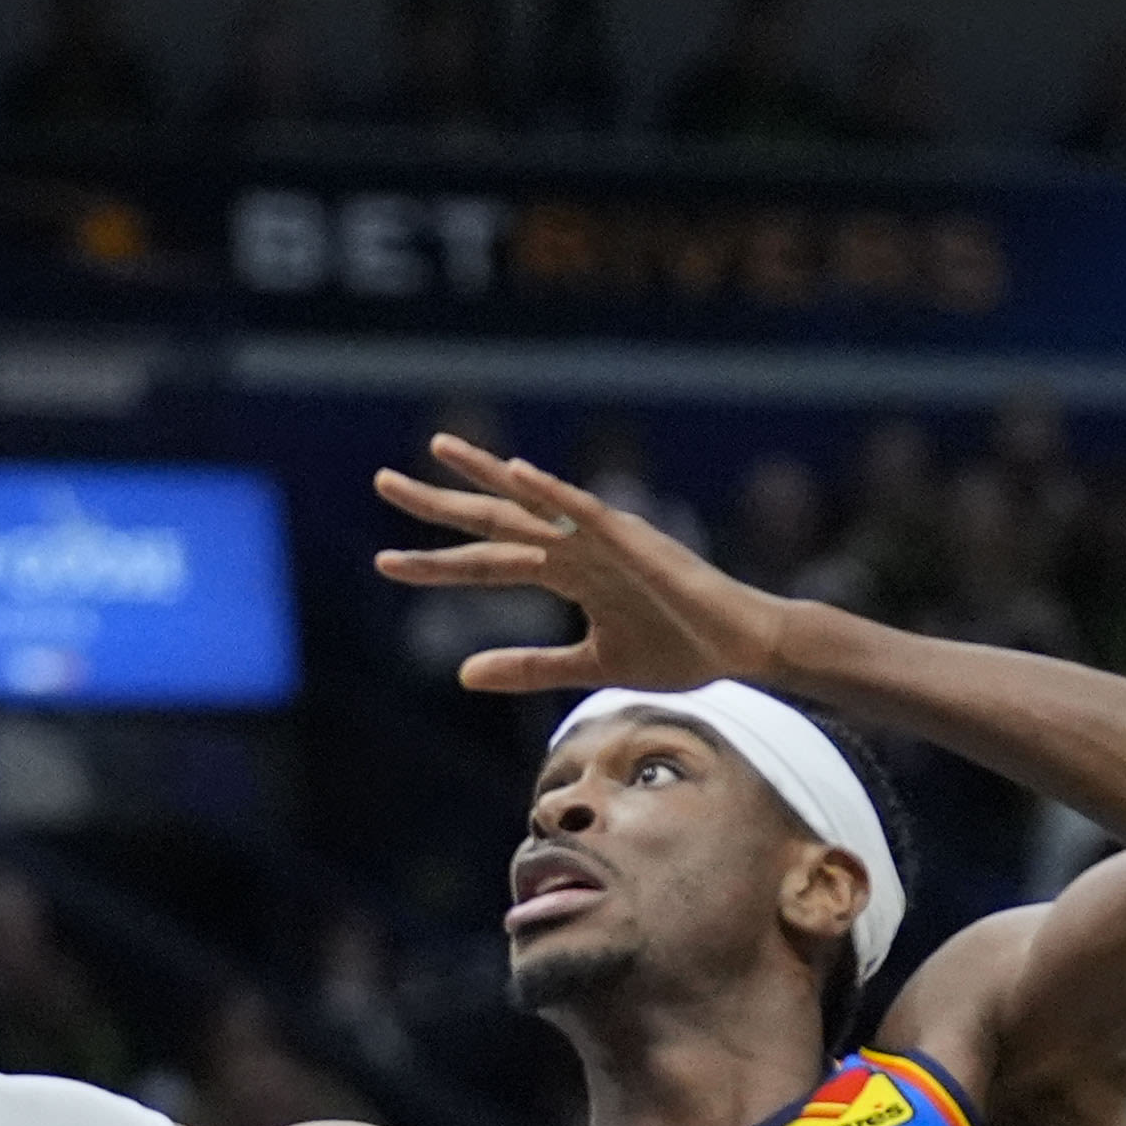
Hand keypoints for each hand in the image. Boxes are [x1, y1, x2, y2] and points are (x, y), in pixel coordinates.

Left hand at [372, 433, 791, 695]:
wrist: (742, 648)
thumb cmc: (678, 649)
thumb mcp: (590, 666)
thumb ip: (529, 667)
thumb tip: (462, 674)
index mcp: (567, 571)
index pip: (488, 563)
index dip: (437, 564)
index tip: (386, 561)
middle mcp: (577, 545)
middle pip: (496, 520)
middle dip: (439, 504)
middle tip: (383, 482)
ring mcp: (604, 537)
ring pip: (533, 503)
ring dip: (485, 477)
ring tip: (438, 450)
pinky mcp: (636, 540)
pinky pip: (586, 511)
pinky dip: (551, 491)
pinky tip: (516, 472)